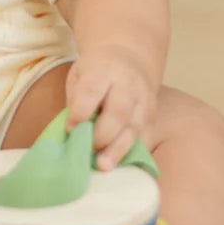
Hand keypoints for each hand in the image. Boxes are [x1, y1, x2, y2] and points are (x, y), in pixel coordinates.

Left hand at [65, 46, 157, 170]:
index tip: (70, 129)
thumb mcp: (79, 75)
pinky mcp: (153, 116)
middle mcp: (127, 85)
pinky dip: (132, 152)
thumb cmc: (95, 71)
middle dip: (102, 135)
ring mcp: (144, 101)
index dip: (81, 112)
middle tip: (88, 150)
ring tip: (104, 166)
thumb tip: (72, 132)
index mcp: (103, 70)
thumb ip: (76, 100)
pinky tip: (120, 164)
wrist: (130, 58)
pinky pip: (145, 137)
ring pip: (134, 127)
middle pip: (118, 112)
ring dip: (118, 150)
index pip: (92, 91)